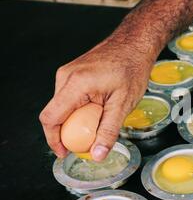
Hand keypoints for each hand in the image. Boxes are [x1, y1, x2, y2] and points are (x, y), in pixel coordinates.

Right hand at [40, 37, 152, 160]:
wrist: (135, 44)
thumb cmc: (132, 67)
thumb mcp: (123, 105)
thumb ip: (109, 131)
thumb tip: (98, 154)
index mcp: (75, 84)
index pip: (50, 118)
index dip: (53, 140)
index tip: (64, 152)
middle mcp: (66, 77)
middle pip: (56, 113)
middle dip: (70, 131)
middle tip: (92, 138)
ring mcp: (68, 73)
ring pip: (64, 106)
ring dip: (78, 119)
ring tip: (102, 117)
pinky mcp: (73, 73)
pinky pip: (70, 97)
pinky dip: (81, 108)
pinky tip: (100, 107)